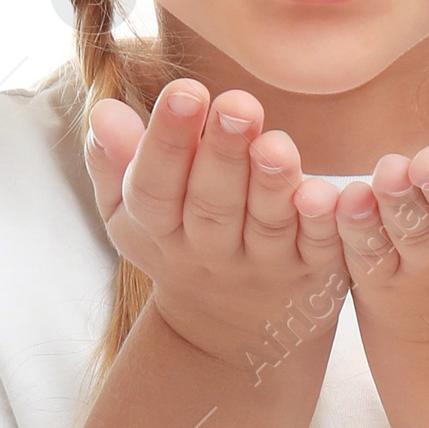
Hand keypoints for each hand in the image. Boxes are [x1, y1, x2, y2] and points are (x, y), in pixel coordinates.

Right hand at [83, 80, 349, 372]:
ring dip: (271, 185)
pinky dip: (322, 223)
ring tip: (275, 143)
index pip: (155, 188)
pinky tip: (324, 192)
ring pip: (267, 225)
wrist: (232, 336)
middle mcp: (212, 252)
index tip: (184, 90)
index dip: (167, 142)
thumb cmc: (179, 244)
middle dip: (223, 155)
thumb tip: (104, 109)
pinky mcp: (316, 271)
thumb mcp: (133, 215)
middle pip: (213, 205)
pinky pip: (319, 248)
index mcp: (161, 231)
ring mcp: (266, 264)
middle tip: (237, 105)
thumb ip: (114, 162)